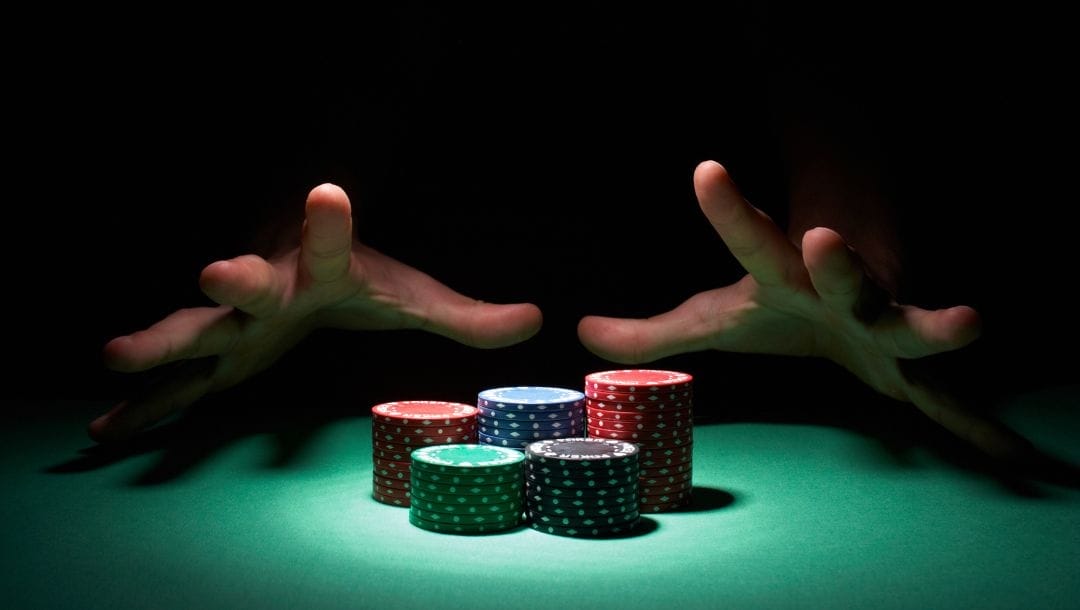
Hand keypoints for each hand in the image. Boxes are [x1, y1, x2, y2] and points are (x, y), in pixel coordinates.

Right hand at [94, 184, 541, 441]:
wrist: (297, 262)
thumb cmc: (357, 280)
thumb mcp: (415, 300)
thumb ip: (471, 317)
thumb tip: (538, 319)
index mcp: (323, 274)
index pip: (333, 248)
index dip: (330, 225)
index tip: (328, 189)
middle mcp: (273, 294)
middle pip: (249, 287)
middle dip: (232, 283)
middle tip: (213, 271)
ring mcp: (237, 327)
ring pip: (192, 335)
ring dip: (158, 347)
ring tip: (116, 356)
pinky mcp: (217, 357)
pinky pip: (178, 384)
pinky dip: (145, 406)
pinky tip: (106, 431)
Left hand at [579, 161, 1029, 459]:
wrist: (854, 290)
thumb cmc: (779, 303)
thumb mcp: (712, 318)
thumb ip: (650, 332)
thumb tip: (581, 335)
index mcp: (784, 276)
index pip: (750, 238)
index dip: (728, 209)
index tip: (707, 169)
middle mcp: (839, 290)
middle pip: (843, 272)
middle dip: (837, 259)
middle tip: (822, 238)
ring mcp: (884, 322)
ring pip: (917, 323)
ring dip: (940, 325)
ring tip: (973, 320)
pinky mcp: (912, 363)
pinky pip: (949, 401)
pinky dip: (982, 432)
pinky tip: (1023, 465)